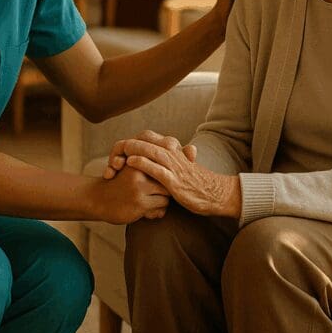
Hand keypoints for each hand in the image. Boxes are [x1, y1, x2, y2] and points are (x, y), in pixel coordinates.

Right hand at [92, 166, 169, 224]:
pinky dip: (157, 212)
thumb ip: (151, 166)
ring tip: (151, 204)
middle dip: (167, 190)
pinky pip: (161, 208)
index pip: (165, 166)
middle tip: (160, 196)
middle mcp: (140, 171)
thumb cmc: (119, 183)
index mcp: (139, 159)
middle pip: (168, 181)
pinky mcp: (140, 203)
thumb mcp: (133, 169)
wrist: (98, 199)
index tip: (164, 186)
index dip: (168, 177)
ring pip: (167, 196)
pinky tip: (147, 212)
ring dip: (162, 202)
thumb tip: (183, 159)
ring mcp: (140, 188)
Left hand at [104, 130, 240, 217]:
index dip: (134, 141)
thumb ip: (177, 157)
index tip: (121, 151)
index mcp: (174, 150)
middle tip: (115, 151)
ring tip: (119, 149)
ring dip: (134, 148)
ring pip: (151, 151)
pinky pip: (156, 169)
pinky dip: (142, 163)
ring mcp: (174, 167)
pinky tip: (130, 162)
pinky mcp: (174, 181)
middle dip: (129, 144)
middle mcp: (174, 154)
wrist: (216, 195)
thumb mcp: (185, 166)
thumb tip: (178, 150)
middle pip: (147, 141)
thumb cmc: (199, 183)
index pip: (149, 137)